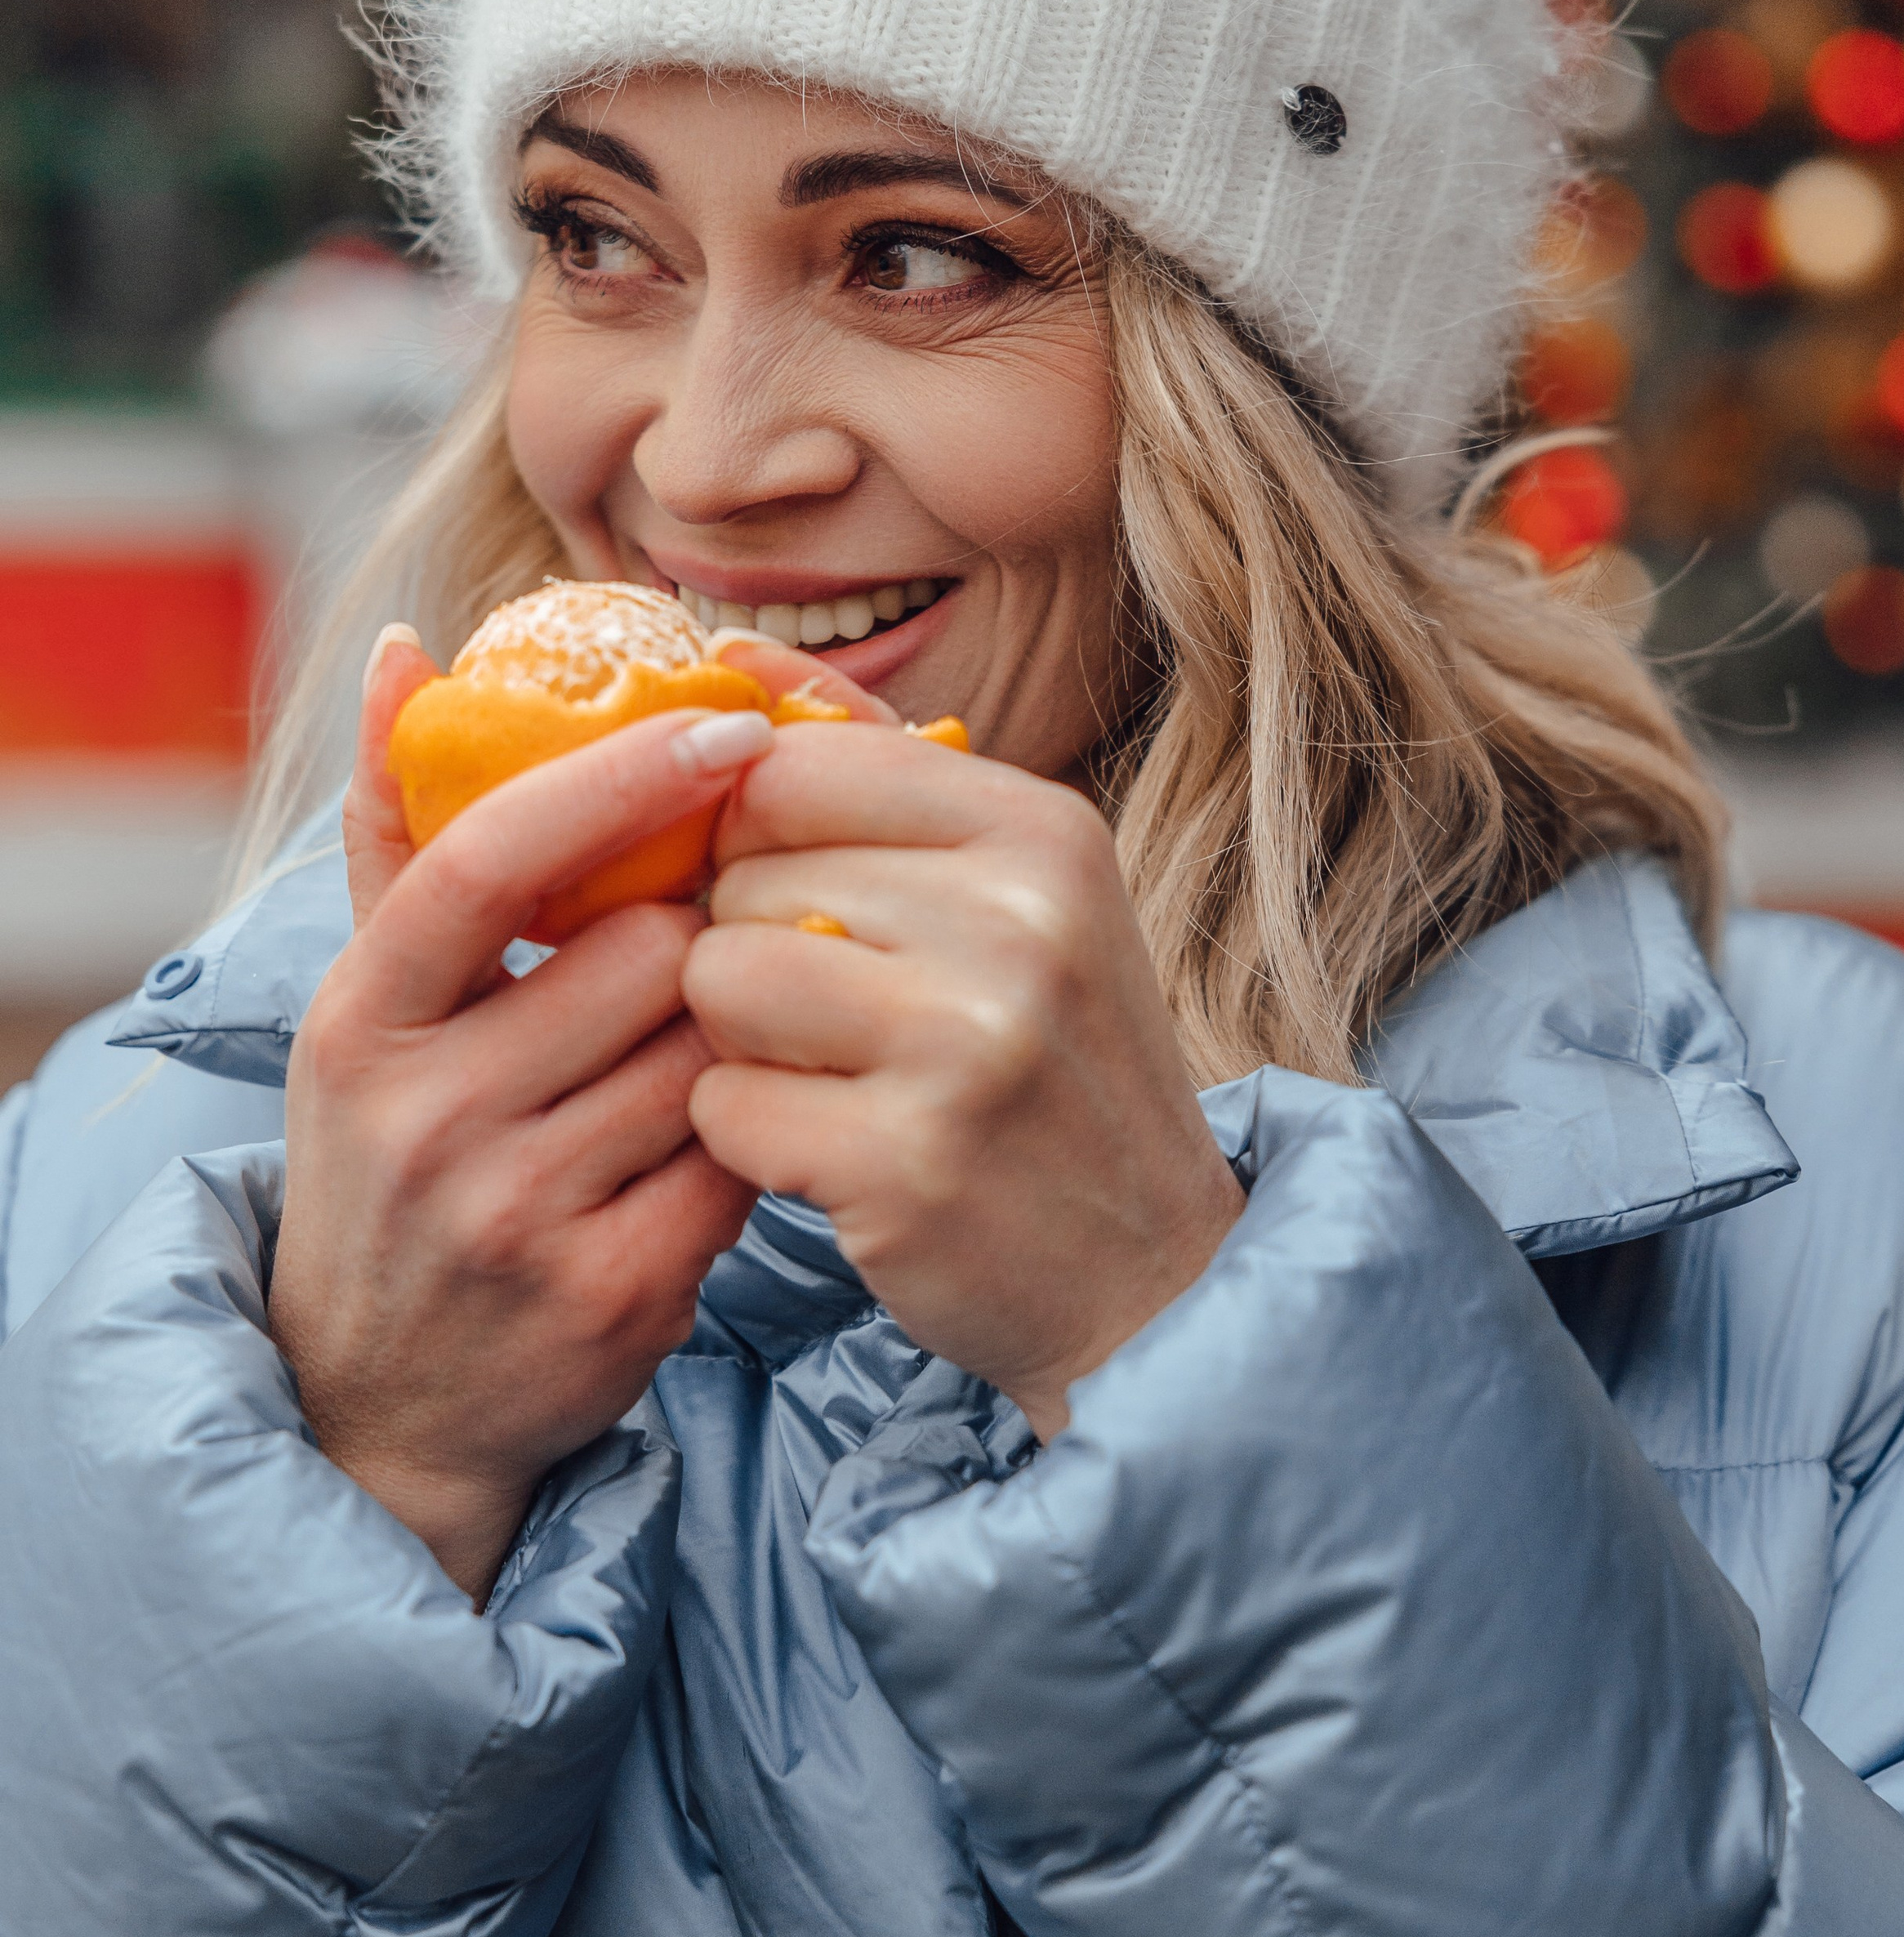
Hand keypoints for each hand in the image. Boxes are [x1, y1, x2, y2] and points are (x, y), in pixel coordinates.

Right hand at [270, 631, 774, 1603]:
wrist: (384, 1404)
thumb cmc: (394, 1161)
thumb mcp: (369, 1011)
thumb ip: (400, 832)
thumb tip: (414, 650)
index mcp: (360, 1022)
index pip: (492, 859)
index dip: (621, 779)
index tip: (731, 725)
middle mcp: (426, 1116)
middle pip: (650, 949)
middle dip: (700, 937)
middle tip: (705, 954)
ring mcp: (519, 1212)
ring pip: (714, 1047)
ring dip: (735, 1033)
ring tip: (696, 1056)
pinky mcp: (616, 1293)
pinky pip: (743, 1151)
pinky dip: (752, 1129)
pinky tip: (720, 1140)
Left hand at [683, 727, 1244, 1437]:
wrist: (1154, 1281)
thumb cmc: (1056, 1072)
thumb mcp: (1014, 895)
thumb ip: (873, 770)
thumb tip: (728, 655)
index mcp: (1044, 832)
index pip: (793, 764)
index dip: (750, 833)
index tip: (790, 895)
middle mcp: (1017, 922)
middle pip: (741, 872)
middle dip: (751, 946)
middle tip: (841, 1019)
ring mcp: (965, 1045)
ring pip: (716, 979)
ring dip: (738, 1044)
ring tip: (832, 1080)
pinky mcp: (904, 1164)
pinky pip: (722, 1107)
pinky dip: (752, 1142)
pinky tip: (836, 1157)